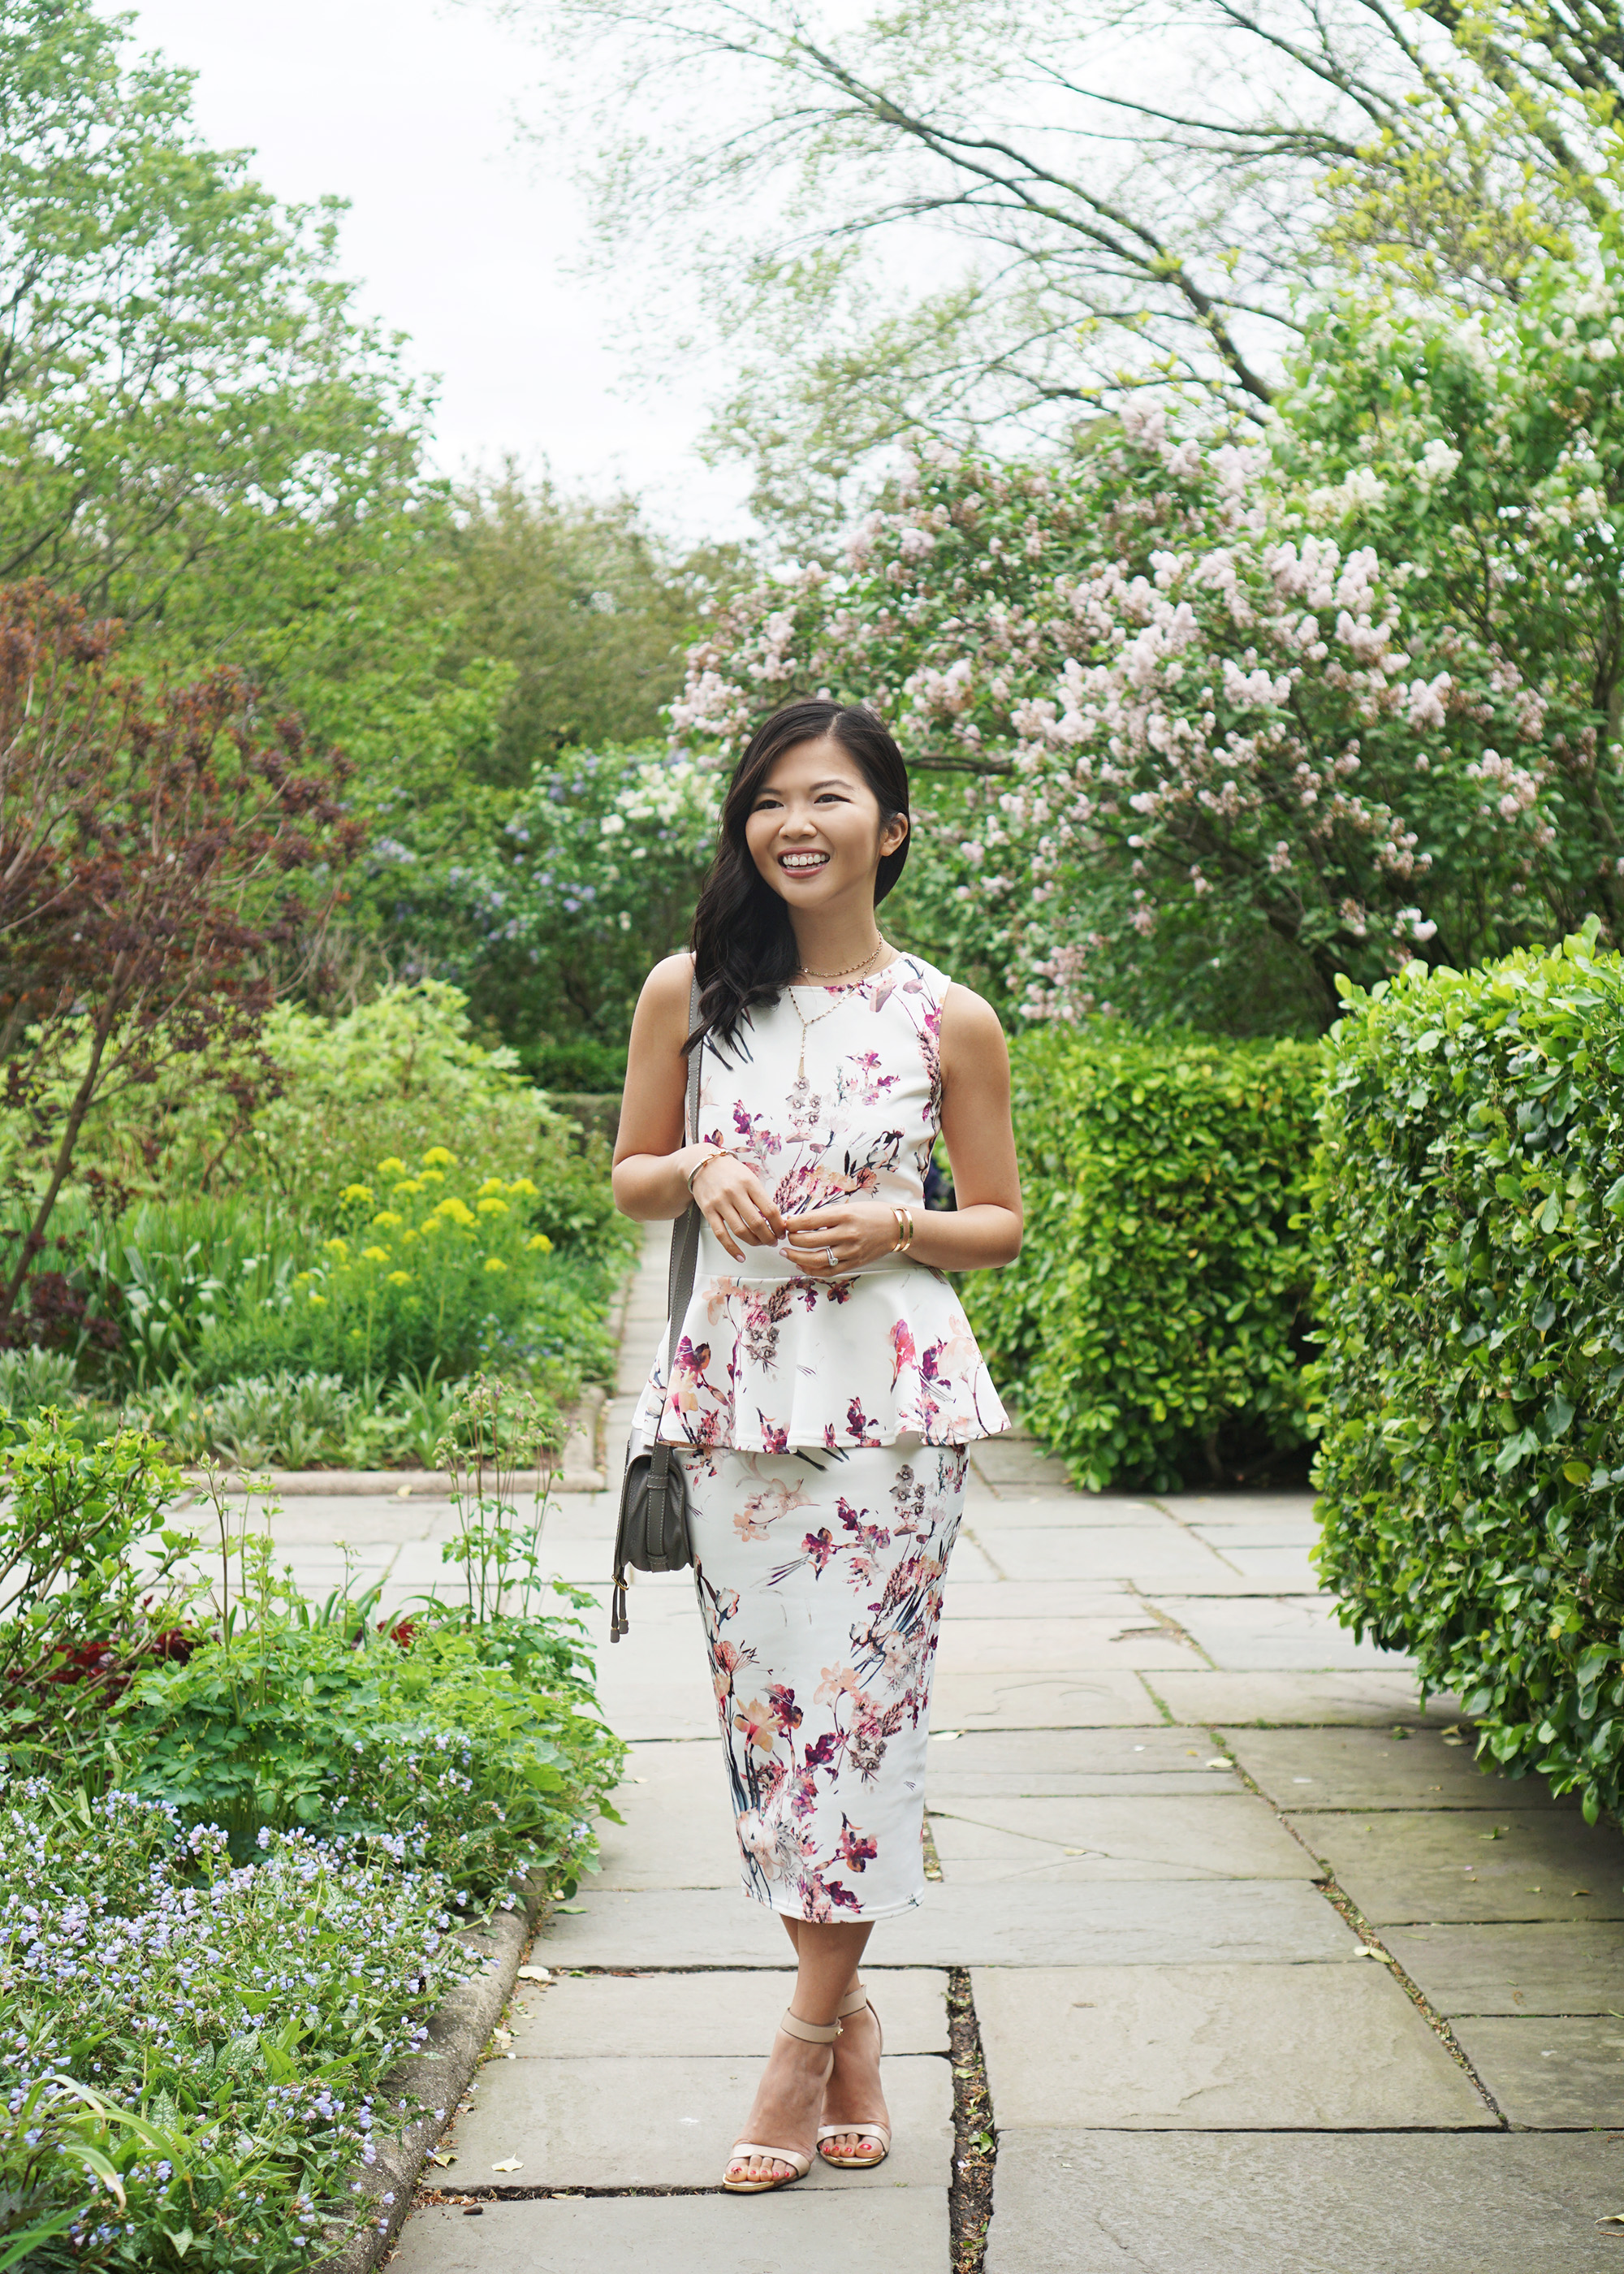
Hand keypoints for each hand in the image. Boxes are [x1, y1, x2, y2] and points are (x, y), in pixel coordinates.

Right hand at [689, 1152, 783, 1259]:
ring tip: (760, 1243)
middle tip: (774, 1241)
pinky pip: (721, 1235)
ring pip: (740, 1231)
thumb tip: (776, 1219)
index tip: (782, 1231)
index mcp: (749, 1183)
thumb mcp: (750, 1176)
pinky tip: (740, 1255)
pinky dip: (732, 1248)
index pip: (770, 1209)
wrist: (702, 1163)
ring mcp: (720, 1203)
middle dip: (769, 1237)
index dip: (779, 1225)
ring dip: (754, 1242)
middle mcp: (735, 1193)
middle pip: (757, 1223)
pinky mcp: (708, 1211)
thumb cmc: (729, 1171)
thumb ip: (761, 1196)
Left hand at [780, 1200, 901, 1277]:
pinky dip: (811, 1269)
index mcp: (844, 1215)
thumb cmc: (871, 1214)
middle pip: (809, 1241)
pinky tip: (802, 1264)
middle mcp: (847, 1234)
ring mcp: (850, 1251)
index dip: (792, 1224)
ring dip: (796, 1257)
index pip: (809, 1221)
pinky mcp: (853, 1263)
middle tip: (786, 1236)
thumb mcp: (847, 1207)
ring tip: (787, 1253)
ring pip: (815, 1259)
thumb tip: (797, 1221)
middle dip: (792, 1240)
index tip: (786, 1223)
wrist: (895, 1228)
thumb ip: (823, 1215)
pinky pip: (828, 1271)